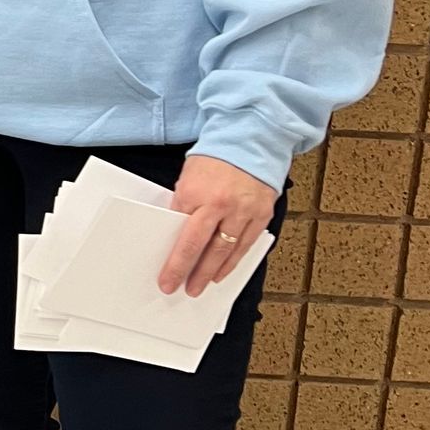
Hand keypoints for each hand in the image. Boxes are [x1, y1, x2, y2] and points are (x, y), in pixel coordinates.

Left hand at [160, 154, 277, 298]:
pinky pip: (246, 244)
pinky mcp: (262, 214)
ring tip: (202, 285)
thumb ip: (184, 206)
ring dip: (213, 273)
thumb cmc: (215, 158)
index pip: (183, 238)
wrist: (250, 139)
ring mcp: (244, 211)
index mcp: (196, 195)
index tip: (167, 279)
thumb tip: (177, 234)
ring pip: (227, 252)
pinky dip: (234, 261)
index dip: (175, 264)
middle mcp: (221, 205)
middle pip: (204, 250)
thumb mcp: (188, 179)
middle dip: (192, 274)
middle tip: (183, 289)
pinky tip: (223, 271)